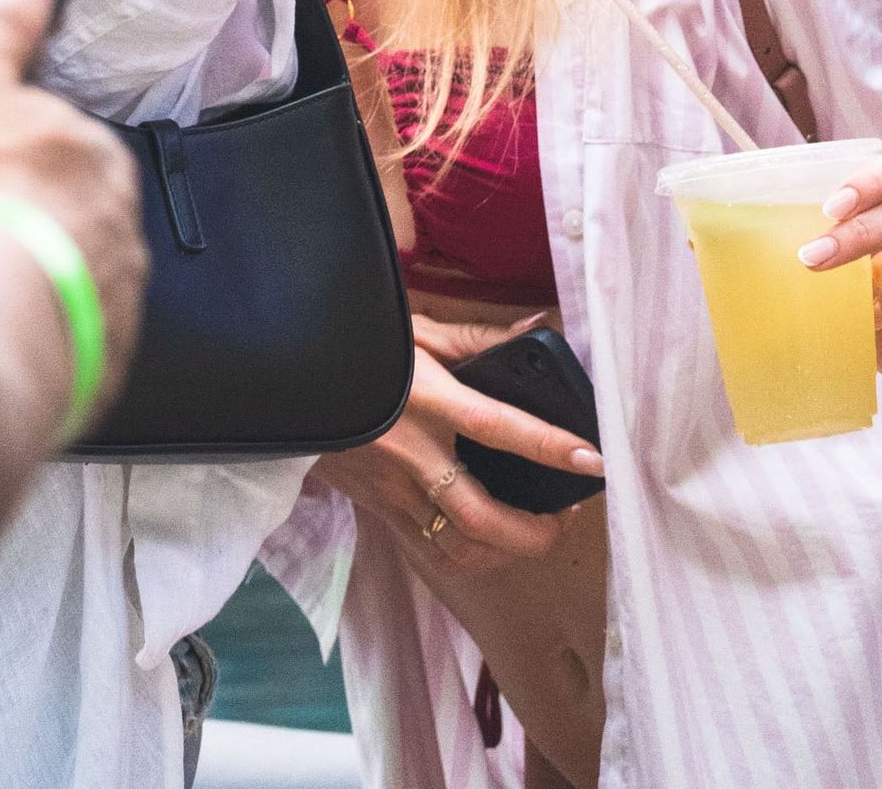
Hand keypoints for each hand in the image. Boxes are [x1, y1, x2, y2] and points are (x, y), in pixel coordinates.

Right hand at [0, 0, 145, 429]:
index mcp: (96, 161)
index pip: (57, 147)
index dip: (5, 161)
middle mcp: (122, 235)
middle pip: (64, 221)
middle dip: (16, 229)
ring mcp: (112, 314)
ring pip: (64, 291)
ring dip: (18, 296)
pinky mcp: (92, 382)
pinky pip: (58, 359)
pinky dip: (21, 354)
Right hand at [317, 317, 604, 577]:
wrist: (290, 385)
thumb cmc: (361, 351)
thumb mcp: (415, 332)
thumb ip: (479, 337)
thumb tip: (537, 327)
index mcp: (427, 402)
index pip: (499, 429)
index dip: (548, 447)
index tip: (591, 461)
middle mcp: (412, 455)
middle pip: (481, 518)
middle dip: (534, 532)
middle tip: (565, 517)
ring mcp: (393, 491)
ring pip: (458, 547)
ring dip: (505, 550)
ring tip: (534, 530)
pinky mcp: (379, 510)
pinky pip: (431, 548)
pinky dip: (469, 553)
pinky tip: (490, 539)